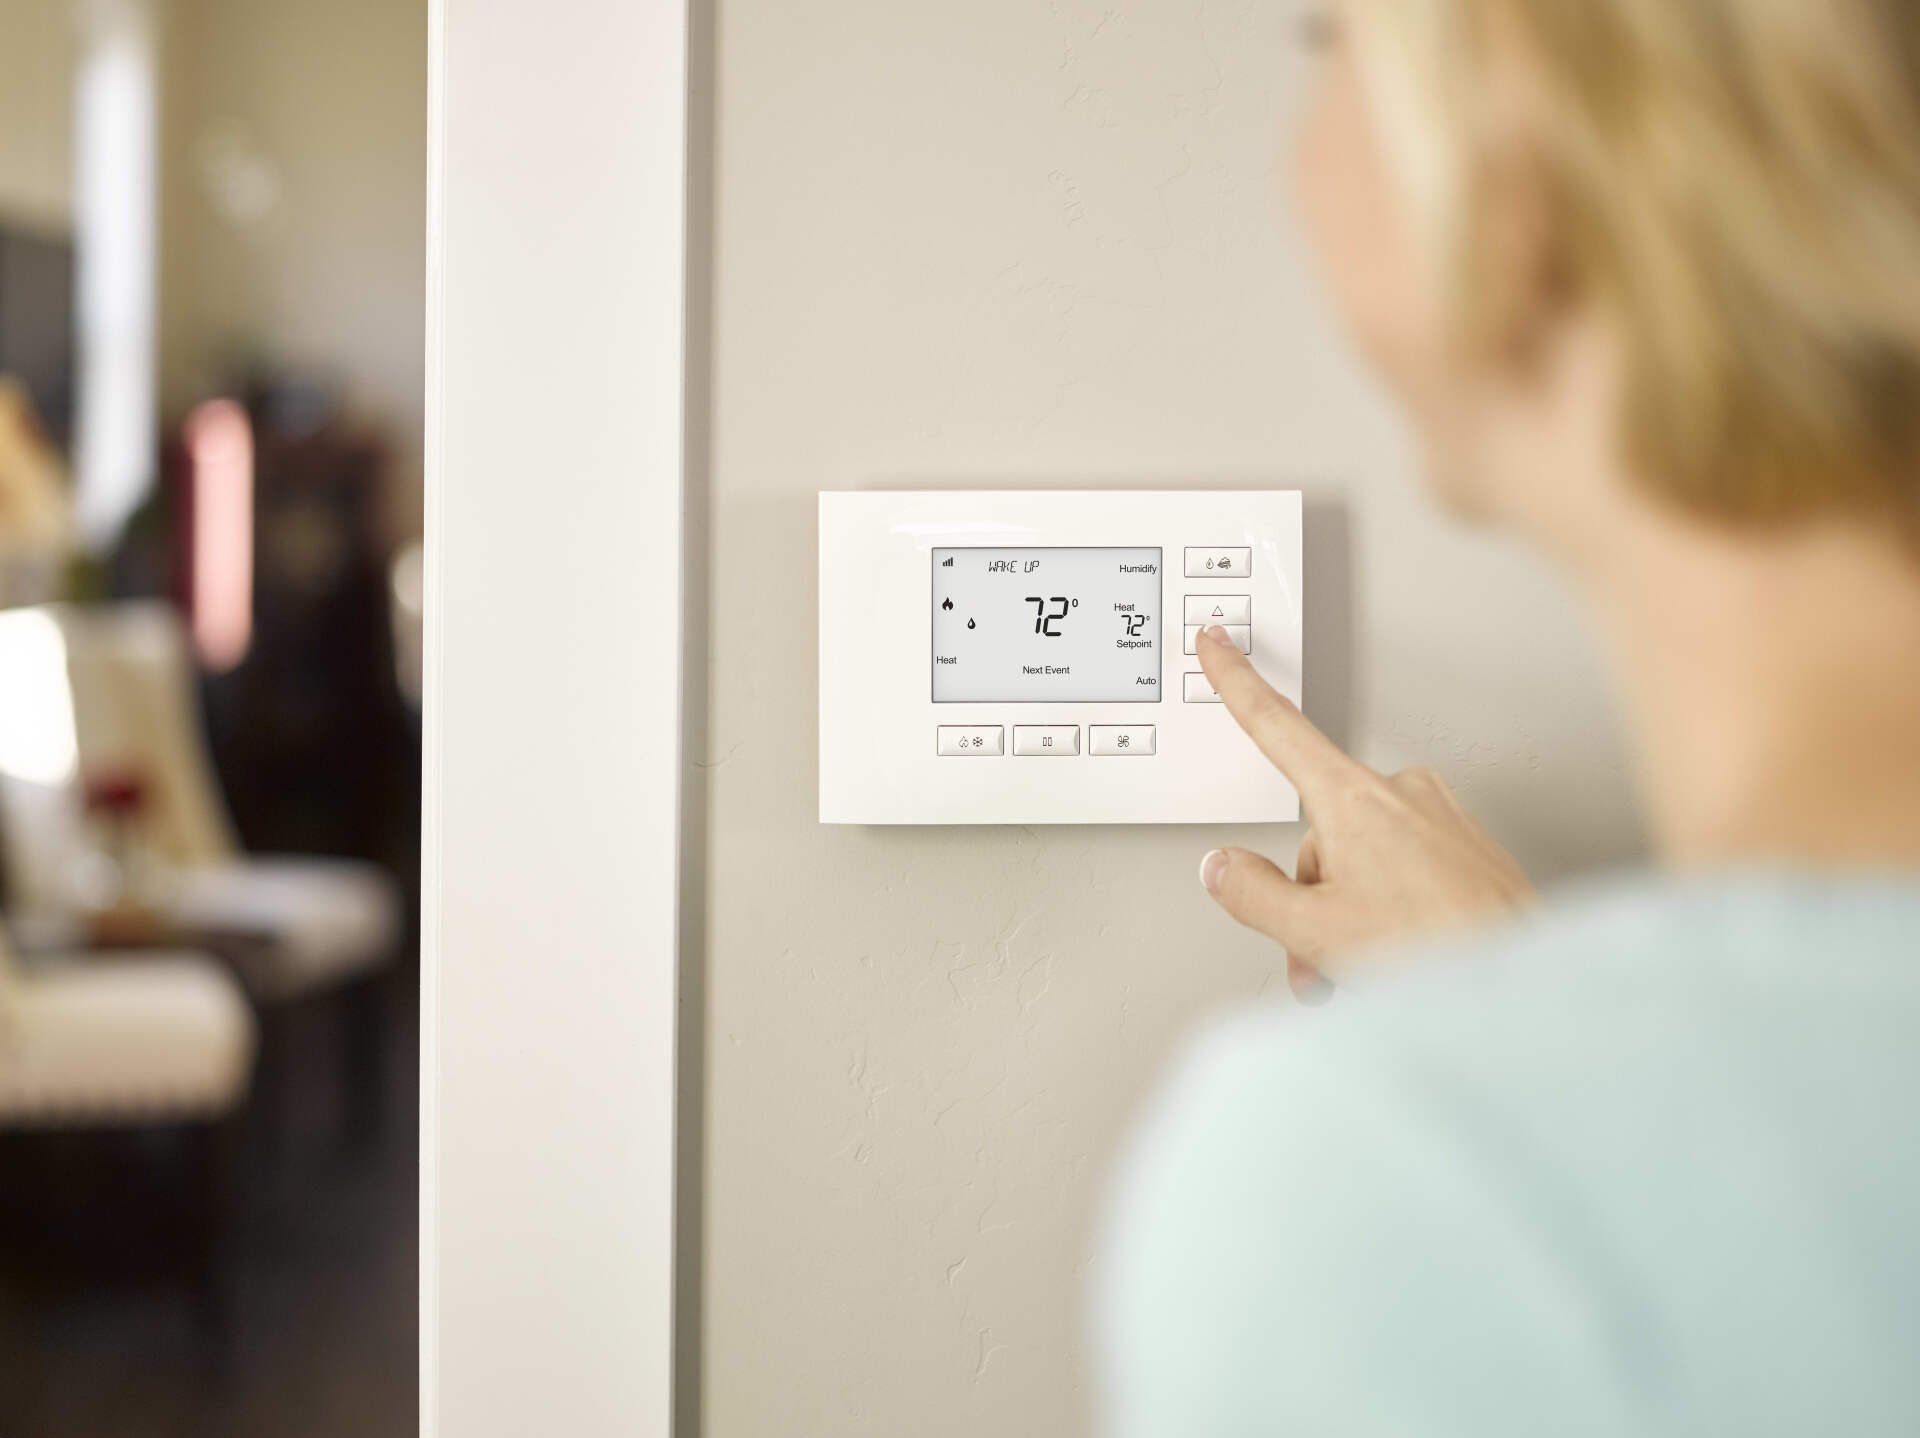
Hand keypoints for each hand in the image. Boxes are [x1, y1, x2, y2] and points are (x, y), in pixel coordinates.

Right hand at [1194, 625, 1533, 999]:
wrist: (1526, 983)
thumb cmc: (1440, 950)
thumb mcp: (1315, 929)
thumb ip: (1253, 892)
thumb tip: (1224, 868)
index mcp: (1353, 798)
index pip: (1276, 725)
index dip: (1238, 684)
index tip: (1218, 645)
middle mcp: (1398, 793)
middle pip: (1316, 832)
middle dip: (1309, 895)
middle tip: (1320, 952)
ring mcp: (1437, 817)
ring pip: (1358, 857)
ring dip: (1347, 914)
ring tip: (1367, 967)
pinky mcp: (1465, 846)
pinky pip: (1401, 868)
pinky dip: (1388, 911)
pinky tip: (1399, 954)